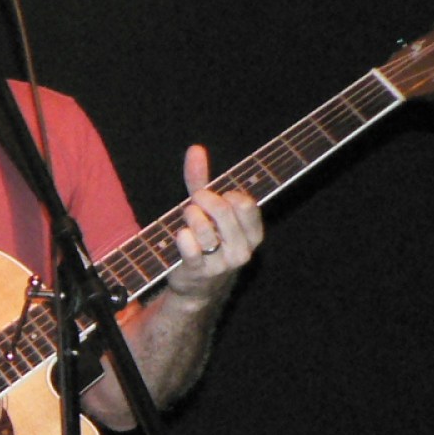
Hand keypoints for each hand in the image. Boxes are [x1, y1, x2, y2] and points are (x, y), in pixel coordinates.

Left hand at [167, 144, 262, 304]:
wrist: (195, 286)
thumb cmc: (204, 242)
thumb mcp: (206, 211)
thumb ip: (202, 181)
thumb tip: (195, 149)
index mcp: (253, 233)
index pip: (245, 203)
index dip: (225, 194)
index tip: (214, 197)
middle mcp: (243, 249)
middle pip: (224, 210)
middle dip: (203, 199)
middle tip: (194, 201)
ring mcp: (222, 263)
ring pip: (205, 228)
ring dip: (190, 216)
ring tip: (186, 218)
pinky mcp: (198, 272)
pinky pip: (189, 246)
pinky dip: (181, 236)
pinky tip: (180, 236)